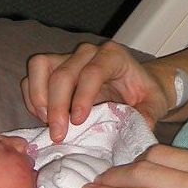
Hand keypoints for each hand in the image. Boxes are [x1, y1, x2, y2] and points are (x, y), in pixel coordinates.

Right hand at [21, 41, 170, 140]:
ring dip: (39, 98)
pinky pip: (32, 76)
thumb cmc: (145, 93)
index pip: (92, 72)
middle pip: (63, 73)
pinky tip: (43, 118)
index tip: (78, 121)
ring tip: (48, 123)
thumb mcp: (155, 103)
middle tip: (59, 134)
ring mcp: (68, 57)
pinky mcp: (53, 67)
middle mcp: (88, 52)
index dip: (82, 96)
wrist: (137, 86)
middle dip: (57, 106)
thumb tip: (139, 126)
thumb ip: (150, 114)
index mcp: (113, 56)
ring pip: (40, 67)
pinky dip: (32, 98)